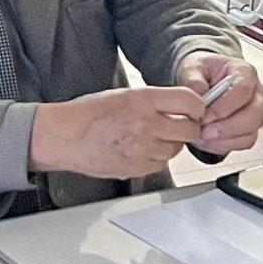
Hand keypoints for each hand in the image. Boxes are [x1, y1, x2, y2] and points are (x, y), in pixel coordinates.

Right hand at [29, 86, 201, 180]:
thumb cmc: (88, 114)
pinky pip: (161, 164)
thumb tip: (181, 107)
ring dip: (171, 144)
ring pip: (176, 149)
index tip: (196, 109)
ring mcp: (142, 148)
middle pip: (189, 129)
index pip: (190, 101)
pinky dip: (157, 158)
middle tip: (180, 125)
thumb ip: (153, 101)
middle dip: (188, 127)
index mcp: (142, 100)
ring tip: (151, 137)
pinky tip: (141, 149)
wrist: (64, 137)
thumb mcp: (124, 95)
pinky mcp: (137, 168)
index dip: (198, 107)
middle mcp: (145, 124)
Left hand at [177, 55, 262, 156]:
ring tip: (202, 136)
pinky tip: (207, 141)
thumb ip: (194, 80)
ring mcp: (255, 112)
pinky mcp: (249, 129)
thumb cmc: (201, 71)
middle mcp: (255, 93)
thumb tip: (199, 96)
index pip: (243, 91)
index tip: (205, 115)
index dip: (224, 107)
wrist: (201, 81)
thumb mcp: (192, 68)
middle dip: (227, 128)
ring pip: (250, 133)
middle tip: (204, 131)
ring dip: (224, 139)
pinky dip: (224, 145)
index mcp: (244, 72)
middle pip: (255, 115)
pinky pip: (243, 143)